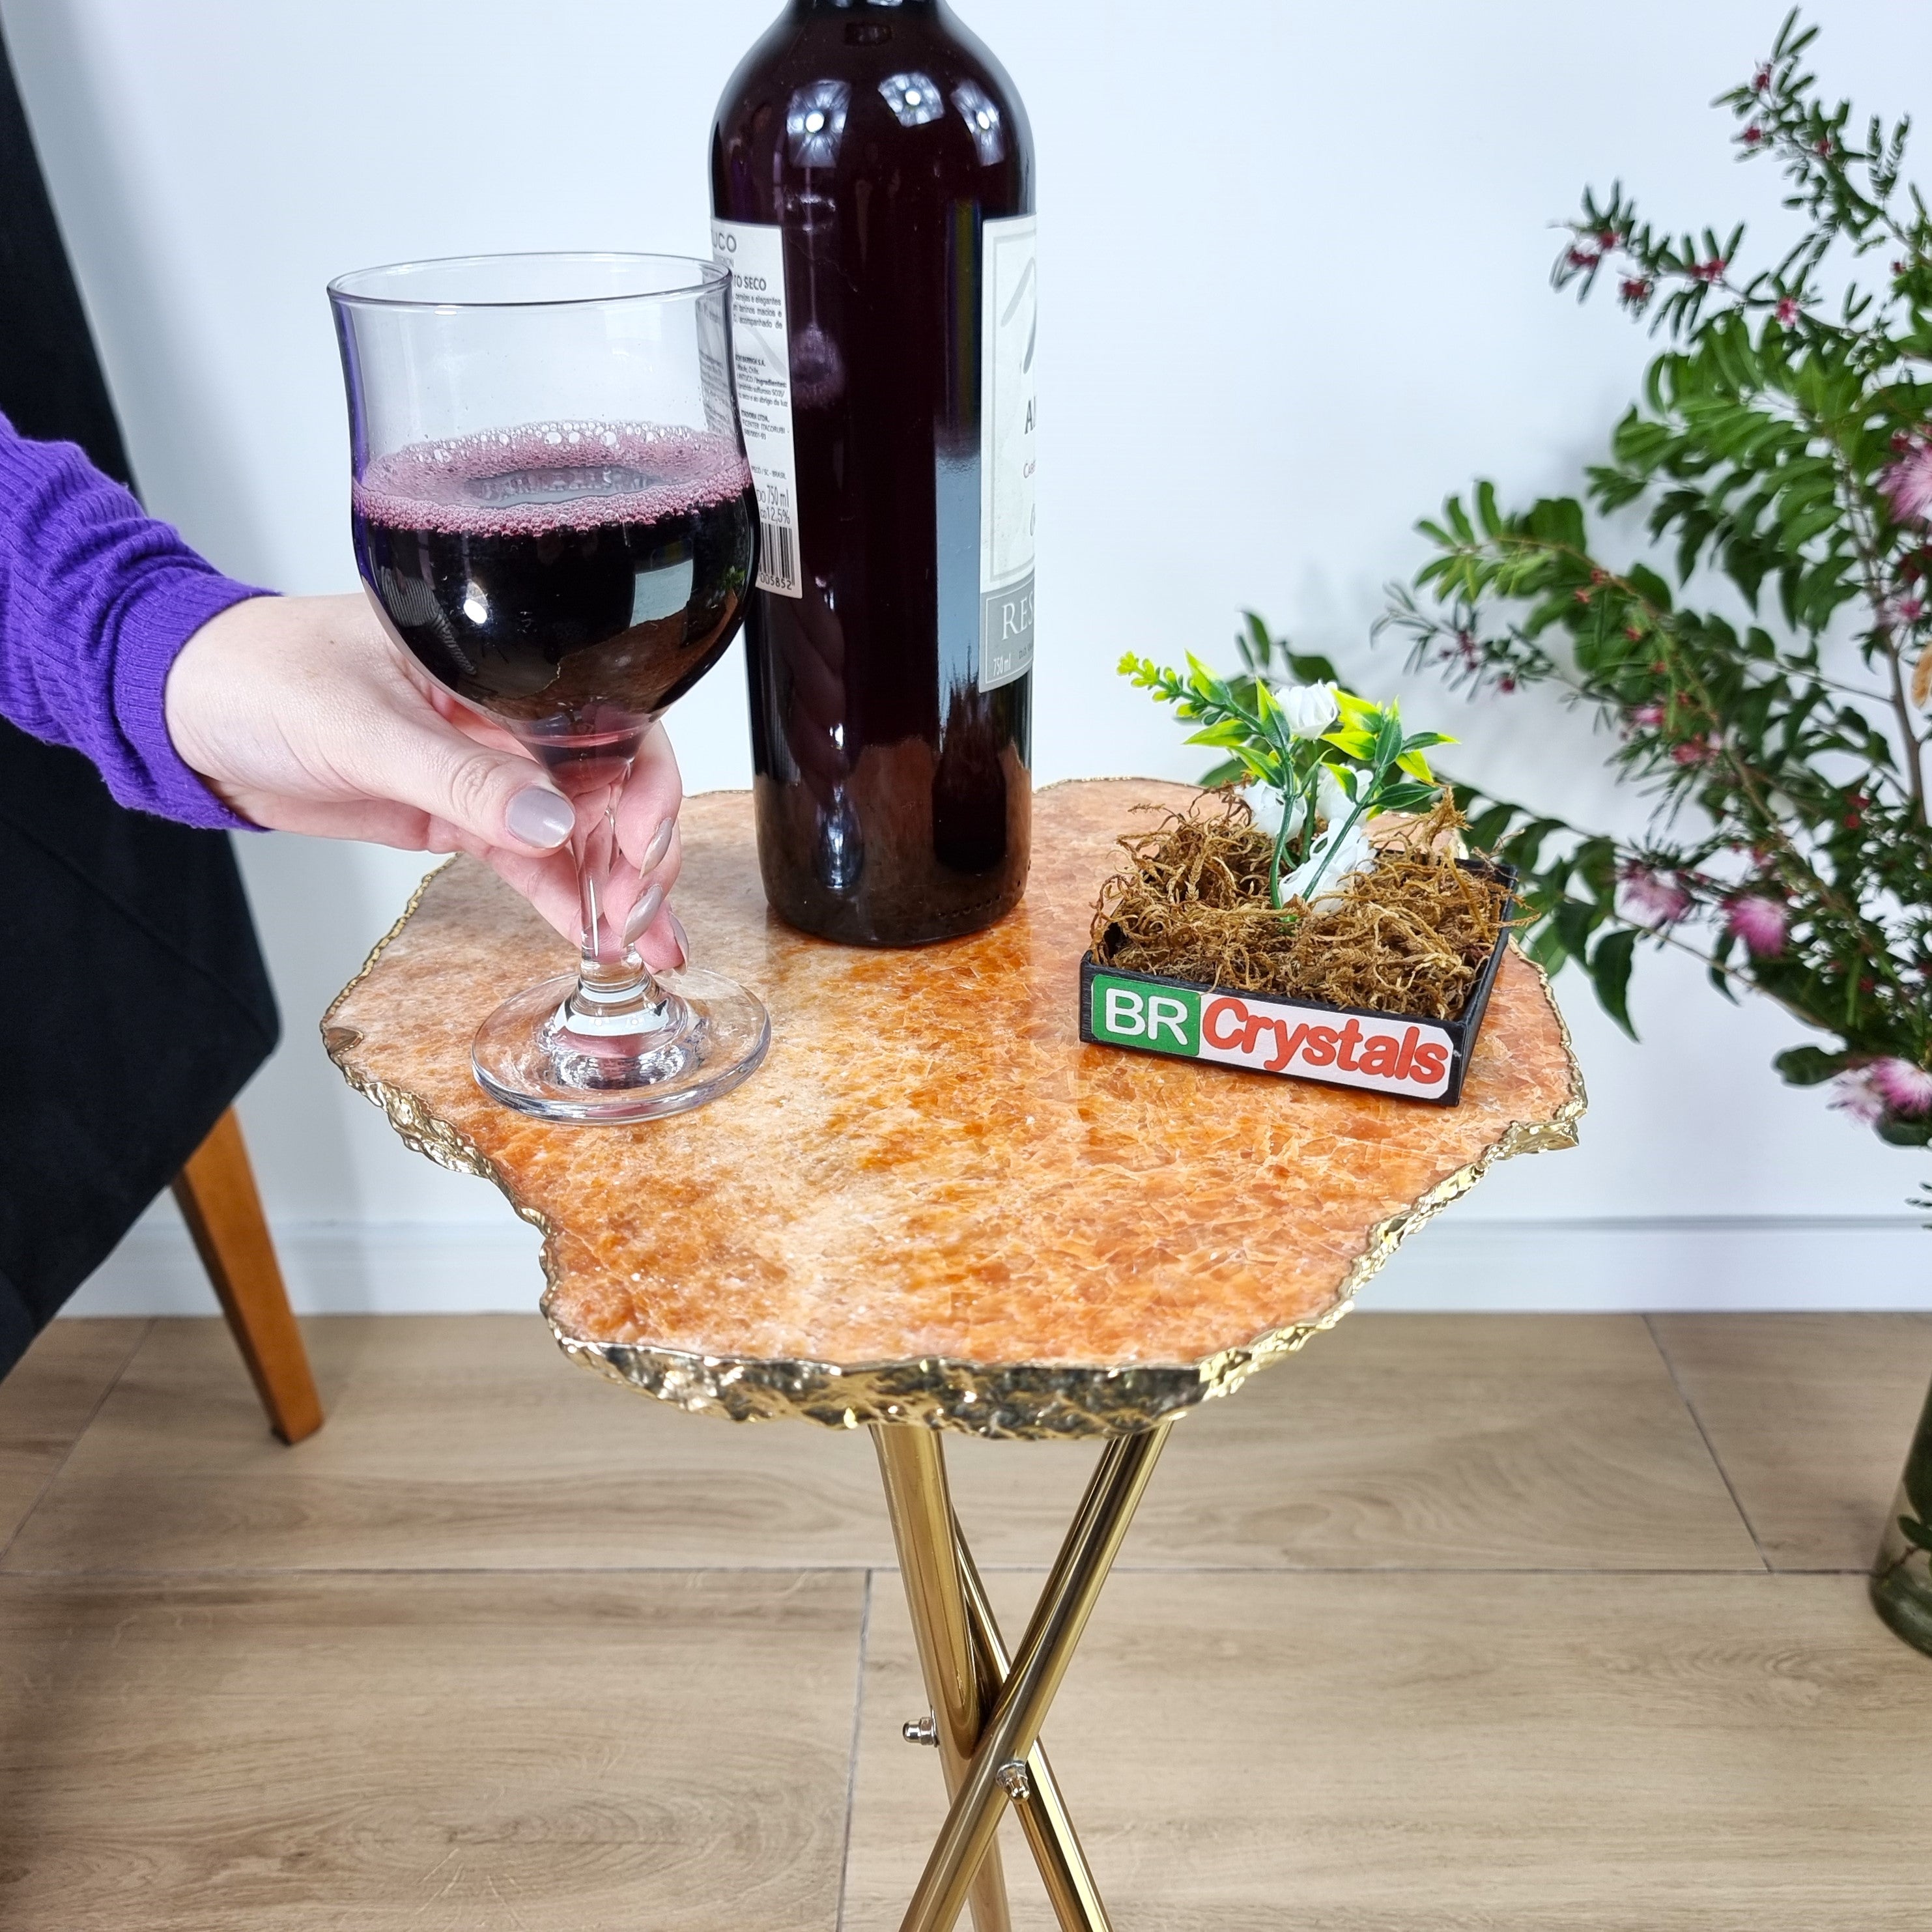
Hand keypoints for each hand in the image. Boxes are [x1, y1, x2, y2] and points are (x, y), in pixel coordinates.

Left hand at [163, 593, 685, 965]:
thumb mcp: (360, 725)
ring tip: (641, 949)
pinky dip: (565, 901)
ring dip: (615, 890)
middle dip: (638, 853)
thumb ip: (457, 775)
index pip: (612, 716)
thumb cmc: (261, 674)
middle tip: (635, 915)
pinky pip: (531, 863)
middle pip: (611, 785)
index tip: (640, 838)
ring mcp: (490, 770)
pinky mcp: (460, 817)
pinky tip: (597, 941)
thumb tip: (550, 824)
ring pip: (579, 834)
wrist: (189, 711)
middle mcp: (512, 715)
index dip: (644, 780)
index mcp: (505, 663)